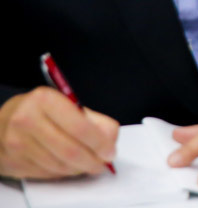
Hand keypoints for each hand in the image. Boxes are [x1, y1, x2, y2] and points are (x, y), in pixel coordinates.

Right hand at [0, 88, 117, 178]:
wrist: (1, 123)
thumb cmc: (40, 112)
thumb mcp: (65, 104)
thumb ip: (92, 119)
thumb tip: (110, 140)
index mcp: (45, 100)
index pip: (79, 127)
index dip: (99, 143)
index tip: (110, 152)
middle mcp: (27, 120)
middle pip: (69, 150)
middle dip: (92, 161)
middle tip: (103, 164)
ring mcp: (17, 143)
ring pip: (58, 166)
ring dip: (79, 169)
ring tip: (88, 164)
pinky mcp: (12, 162)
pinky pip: (46, 174)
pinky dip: (63, 173)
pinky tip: (68, 166)